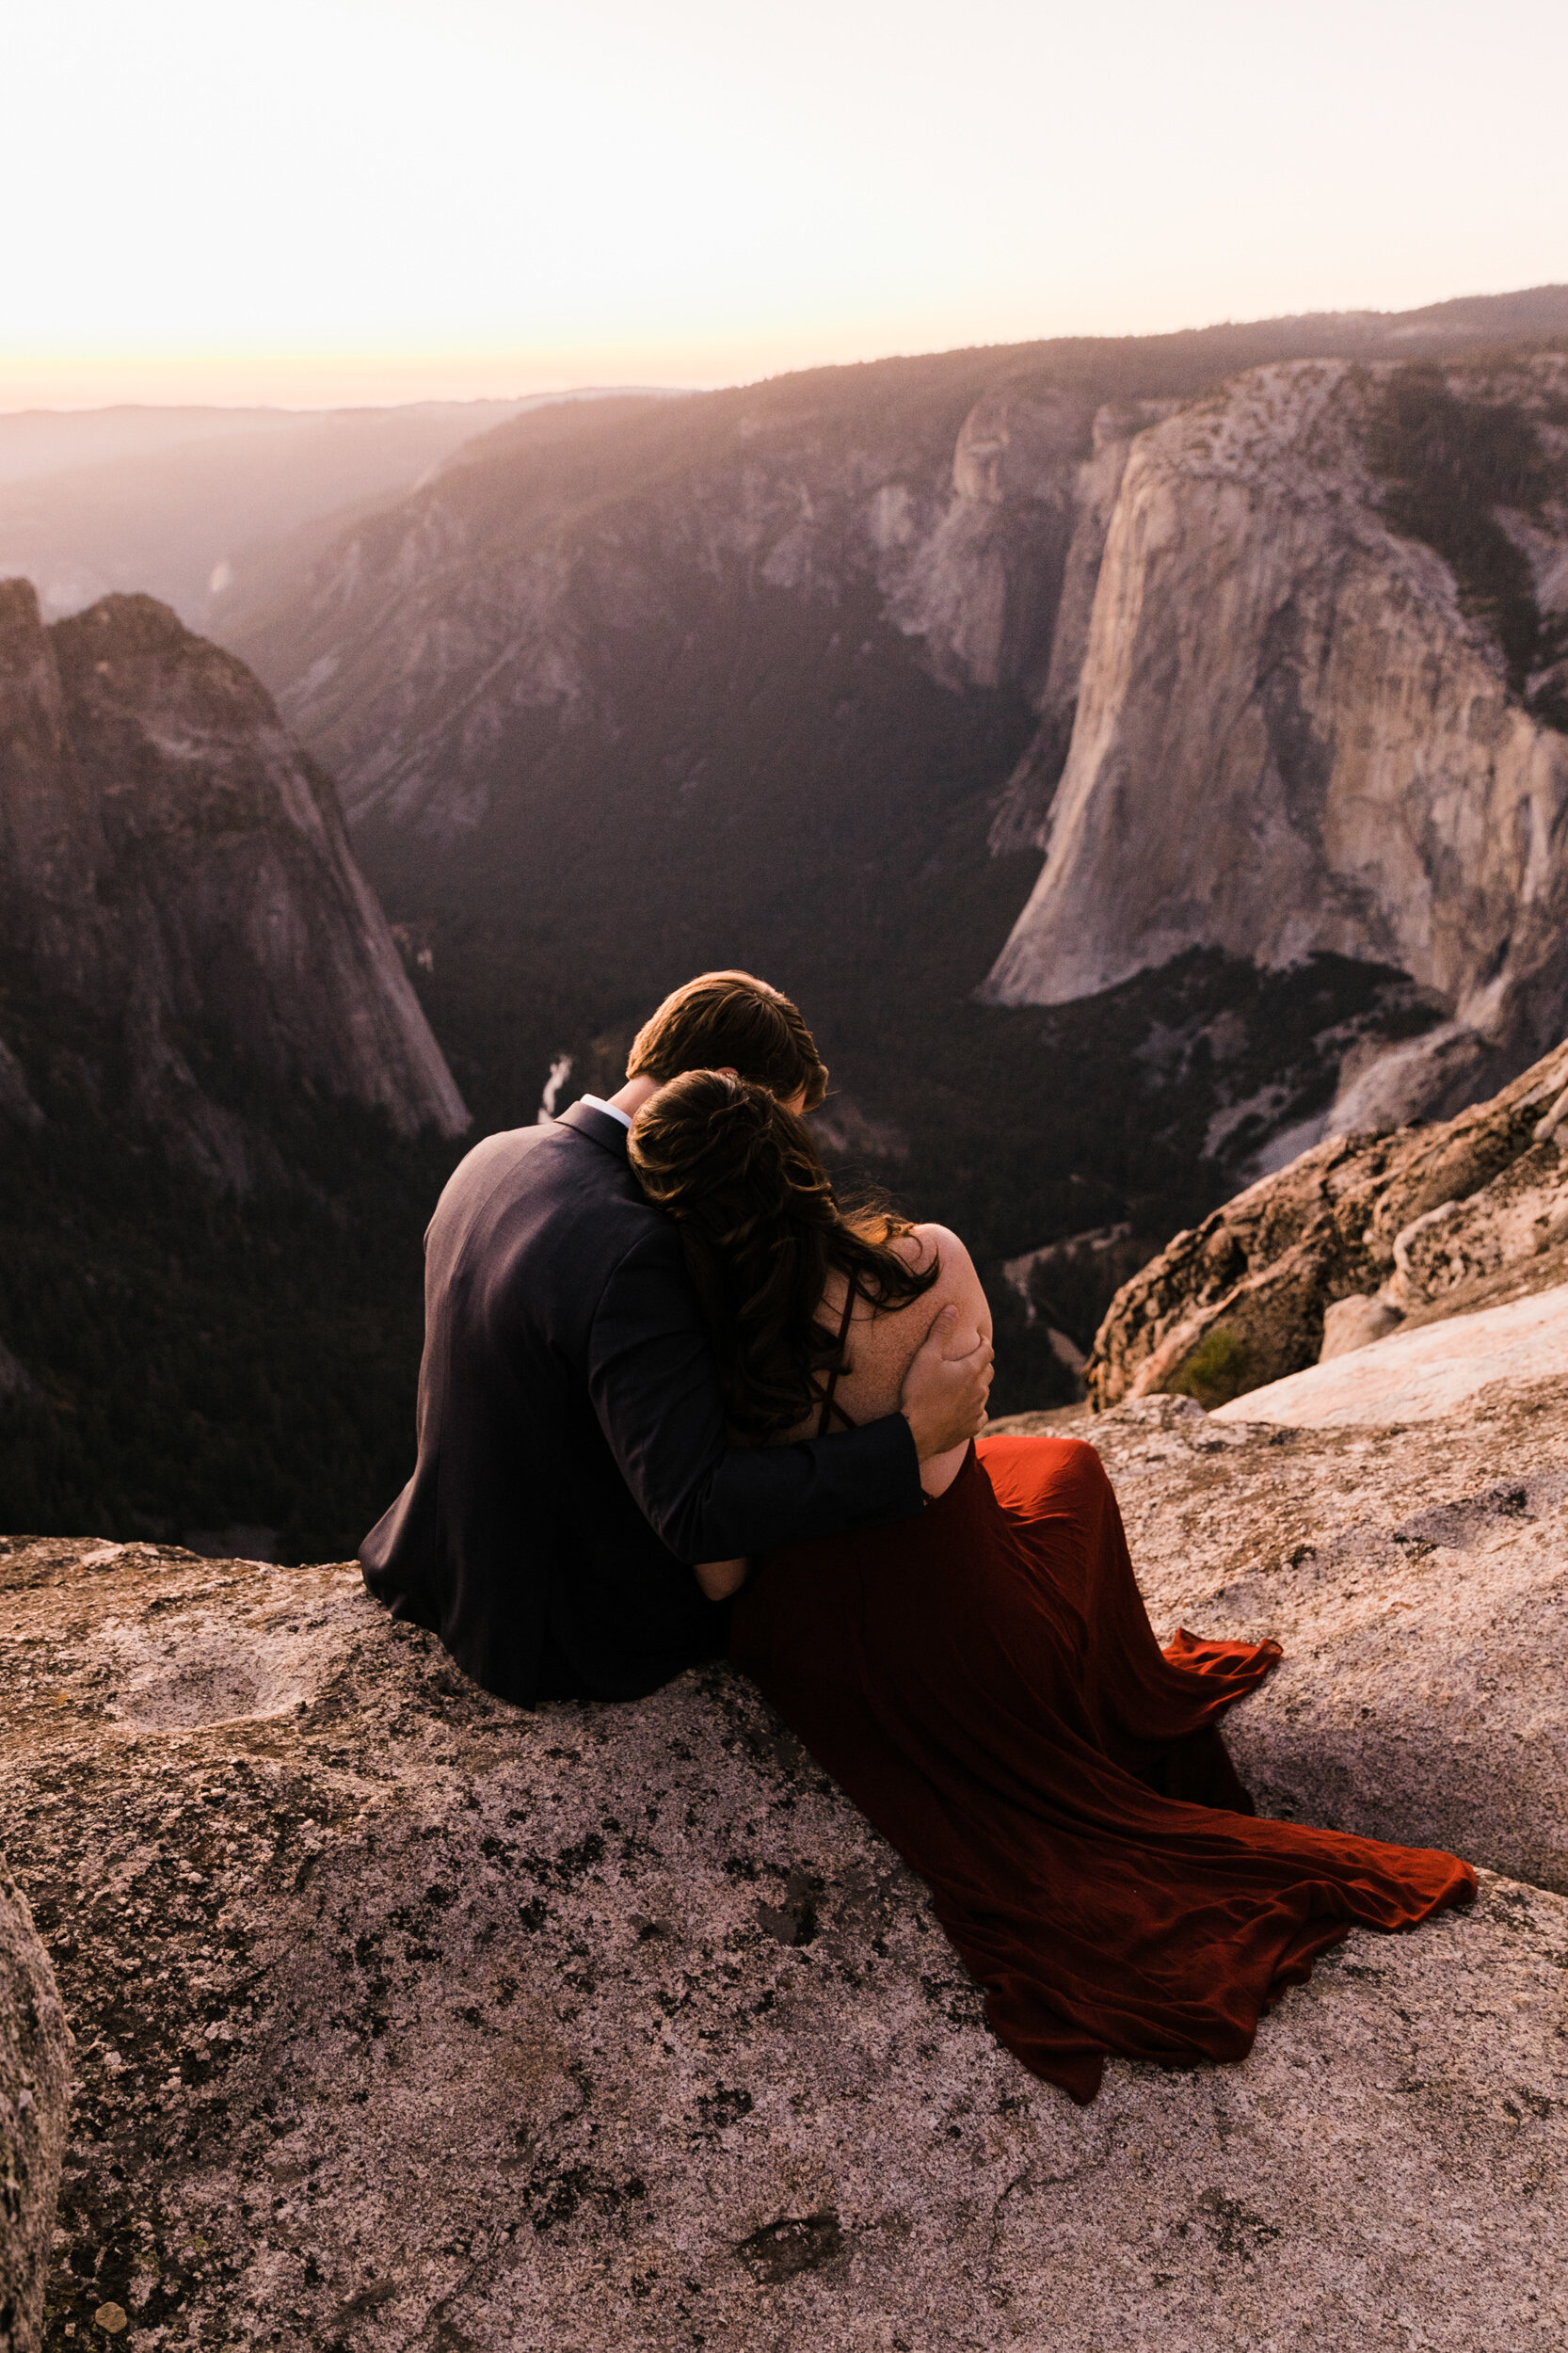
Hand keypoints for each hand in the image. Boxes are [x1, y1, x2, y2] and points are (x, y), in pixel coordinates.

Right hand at [898, 1304, 992, 1460]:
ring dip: (978, 1385)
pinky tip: (966, 1409)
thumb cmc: (919, 1392)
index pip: (987, 1350)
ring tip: (965, 1383)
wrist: (917, 1431)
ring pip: (985, 1392)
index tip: (979, 1338)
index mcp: (971, 1370)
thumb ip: (941, 1331)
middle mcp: (980, 1389)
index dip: (984, 1342)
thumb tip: (953, 1308)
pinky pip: (981, 1414)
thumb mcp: (926, 1357)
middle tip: (972, 1359)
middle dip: (982, 1362)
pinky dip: (975, 1409)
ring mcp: (977, 1409)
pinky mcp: (972, 1427)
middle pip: (989, 1370)